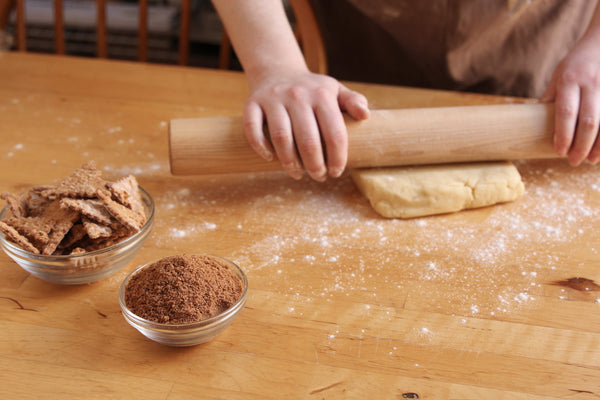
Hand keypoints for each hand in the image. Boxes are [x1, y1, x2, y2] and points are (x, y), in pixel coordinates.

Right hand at [243, 70, 369, 180]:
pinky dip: (260, 147)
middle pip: (308, 140)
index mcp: (321, 95)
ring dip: (289, 162)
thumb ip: (352, 101)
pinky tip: (270, 158)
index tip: (336, 171)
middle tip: (318, 176)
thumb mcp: (334, 90)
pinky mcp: (252, 103)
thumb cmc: (311, 89)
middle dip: (315, 165)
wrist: (277, 70)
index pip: (334, 133)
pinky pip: (252, 128)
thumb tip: (365, 115)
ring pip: (281, 137)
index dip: (337, 157)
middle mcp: (297, 95)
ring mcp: (273, 99)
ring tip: (297, 173)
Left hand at [541, 35, 599, 165]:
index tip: (559, 151)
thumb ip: (550, 98)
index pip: (566, 112)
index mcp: (570, 81)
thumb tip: (530, 123)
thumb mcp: (558, 76)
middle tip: (573, 161)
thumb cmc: (576, 63)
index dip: (563, 134)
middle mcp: (591, 83)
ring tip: (591, 160)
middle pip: (589, 120)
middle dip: (581, 145)